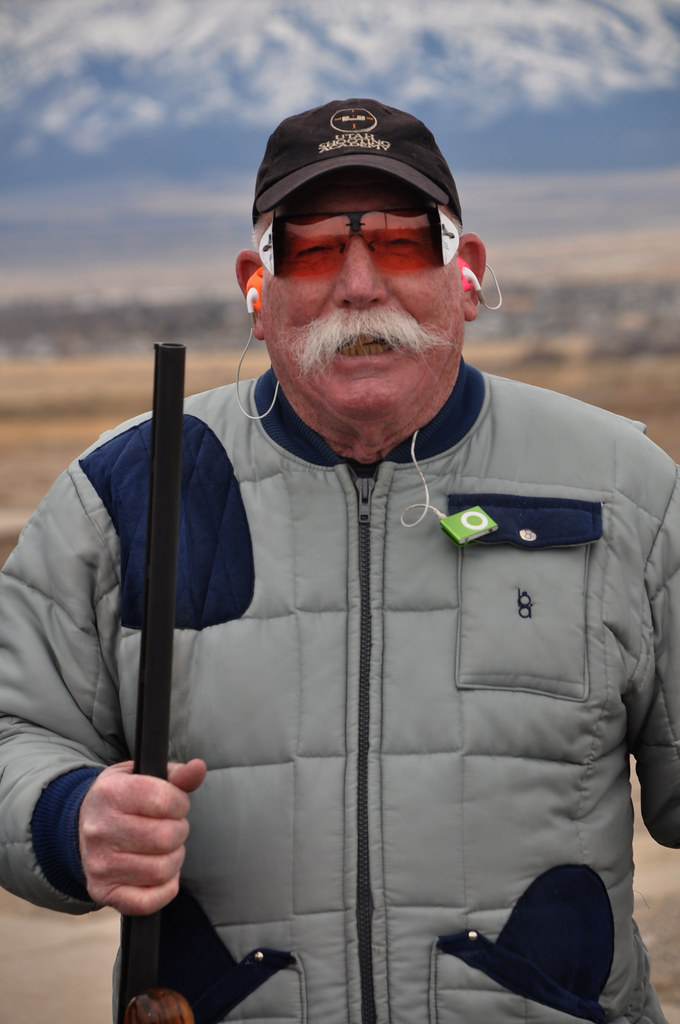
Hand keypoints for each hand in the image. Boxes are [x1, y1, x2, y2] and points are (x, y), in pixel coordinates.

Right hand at [79, 759, 206, 914]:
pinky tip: (162, 874)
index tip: (176, 805)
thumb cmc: (123, 798)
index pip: (163, 800)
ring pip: (161, 870)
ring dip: (174, 860)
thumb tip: (198, 768)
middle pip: (165, 838)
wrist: (83, 826)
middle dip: (179, 832)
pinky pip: (146, 902)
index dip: (180, 803)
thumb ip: (176, 775)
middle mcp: (99, 829)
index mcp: (110, 793)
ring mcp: (99, 864)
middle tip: (172, 828)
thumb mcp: (144, 776)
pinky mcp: (102, 891)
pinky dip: (165, 890)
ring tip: (166, 849)